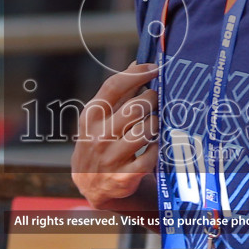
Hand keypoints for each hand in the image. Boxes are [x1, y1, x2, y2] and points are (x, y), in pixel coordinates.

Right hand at [71, 63, 159, 209]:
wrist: (92, 185)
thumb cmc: (100, 141)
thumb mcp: (100, 118)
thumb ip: (118, 92)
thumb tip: (138, 62)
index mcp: (91, 117)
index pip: (114, 86)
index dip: (137, 74)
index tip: (154, 68)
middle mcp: (98, 136)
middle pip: (135, 108)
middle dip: (152, 100)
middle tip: (158, 99)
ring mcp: (111, 158)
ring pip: (146, 131)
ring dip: (156, 123)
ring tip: (155, 122)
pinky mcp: (124, 177)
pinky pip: (151, 156)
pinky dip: (158, 147)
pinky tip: (155, 144)